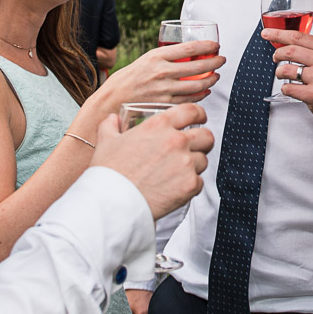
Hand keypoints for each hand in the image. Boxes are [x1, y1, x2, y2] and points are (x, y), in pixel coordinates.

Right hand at [90, 105, 213, 219]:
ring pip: (203, 160)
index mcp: (159, 125)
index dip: (199, 114)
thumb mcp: (106, 141)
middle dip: (202, 141)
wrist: (113, 202)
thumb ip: (110, 125)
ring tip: (178, 172)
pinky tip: (175, 187)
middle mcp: (176, 141)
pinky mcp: (190, 184)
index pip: (192, 111)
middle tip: (194, 148)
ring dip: (194, 165)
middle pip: (206, 135)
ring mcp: (186, 163)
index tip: (199, 119)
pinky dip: (190, 185)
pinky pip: (199, 182)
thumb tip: (113, 119)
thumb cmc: (110, 173)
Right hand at [100, 41, 223, 107]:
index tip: (216, 45)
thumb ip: (164, 59)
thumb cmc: (129, 79)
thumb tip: (187, 56)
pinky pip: (190, 100)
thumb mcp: (145, 61)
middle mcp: (161, 72)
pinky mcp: (165, 105)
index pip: (189, 48)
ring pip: (197, 85)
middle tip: (221, 60)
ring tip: (216, 75)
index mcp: (156, 56)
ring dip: (211, 80)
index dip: (207, 46)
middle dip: (215, 62)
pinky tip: (206, 91)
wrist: (112, 100)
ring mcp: (164, 90)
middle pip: (197, 67)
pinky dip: (201, 95)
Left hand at [263, 31, 312, 132]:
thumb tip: (288, 43)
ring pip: (285, 70)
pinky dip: (286, 88)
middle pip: (289, 51)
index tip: (267, 33)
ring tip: (284, 75)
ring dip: (279, 73)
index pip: (298, 36)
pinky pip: (288, 88)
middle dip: (277, 54)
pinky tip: (293, 89)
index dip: (278, 34)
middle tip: (275, 58)